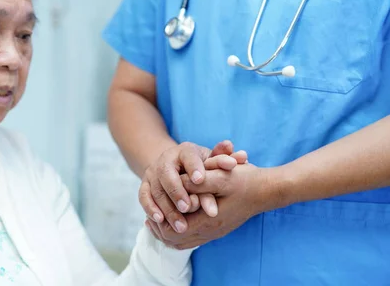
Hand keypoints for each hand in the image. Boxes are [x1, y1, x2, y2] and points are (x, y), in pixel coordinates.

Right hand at [139, 141, 247, 232]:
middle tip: (188, 207)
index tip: (201, 180)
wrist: (174, 164)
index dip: (194, 168)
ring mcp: (153, 172)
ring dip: (167, 207)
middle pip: (167, 174)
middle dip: (177, 191)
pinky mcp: (144, 184)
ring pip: (156, 189)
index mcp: (184, 151)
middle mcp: (165, 159)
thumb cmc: (200, 166)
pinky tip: (160, 221)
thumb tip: (243, 156)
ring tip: (181, 224)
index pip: (188, 157)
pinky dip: (150, 208)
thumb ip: (225, 160)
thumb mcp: (211, 160)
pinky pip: (144, 196)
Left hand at [145, 163, 270, 249]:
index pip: (175, 231)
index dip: (160, 222)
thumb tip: (177, 182)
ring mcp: (216, 232)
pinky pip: (194, 239)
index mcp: (209, 220)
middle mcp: (211, 231)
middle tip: (150, 217)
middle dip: (161, 230)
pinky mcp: (219, 229)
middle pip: (176, 241)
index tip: (152, 210)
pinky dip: (181, 232)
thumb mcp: (220, 175)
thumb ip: (197, 180)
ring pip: (184, 242)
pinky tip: (176, 220)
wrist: (267, 189)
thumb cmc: (245, 180)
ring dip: (169, 232)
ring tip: (157, 220)